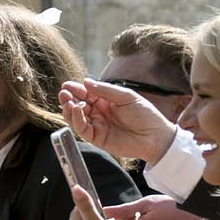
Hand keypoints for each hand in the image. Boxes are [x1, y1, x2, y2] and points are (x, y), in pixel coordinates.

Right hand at [59, 78, 177, 164]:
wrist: (155, 136)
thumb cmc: (145, 114)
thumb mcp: (126, 97)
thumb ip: (106, 90)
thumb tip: (86, 82)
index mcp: (105, 101)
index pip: (86, 94)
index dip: (76, 89)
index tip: (67, 85)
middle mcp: (98, 113)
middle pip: (77, 105)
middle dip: (69, 98)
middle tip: (64, 93)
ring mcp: (97, 125)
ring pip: (76, 117)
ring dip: (69, 109)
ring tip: (68, 101)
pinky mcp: (97, 138)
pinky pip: (82, 129)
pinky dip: (77, 120)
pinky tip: (77, 110)